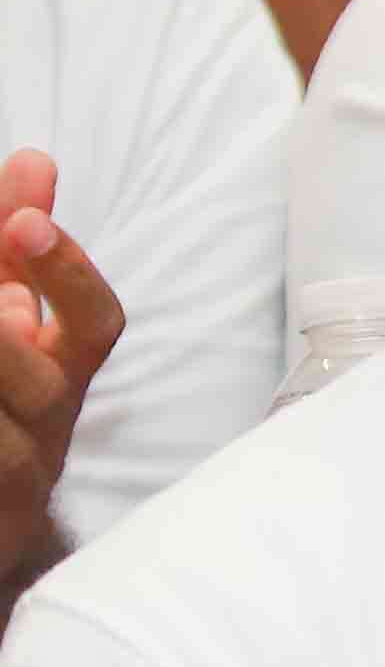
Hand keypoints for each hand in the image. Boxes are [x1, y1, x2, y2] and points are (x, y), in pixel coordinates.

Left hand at [0, 148, 121, 581]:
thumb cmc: (0, 397)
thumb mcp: (9, 314)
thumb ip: (14, 248)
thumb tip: (34, 158)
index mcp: (60, 371)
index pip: (93, 323)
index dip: (67, 276)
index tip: (27, 222)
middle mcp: (45, 425)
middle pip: (38, 384)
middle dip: (6, 342)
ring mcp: (16, 470)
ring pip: (6, 442)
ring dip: (0, 370)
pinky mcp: (0, 508)